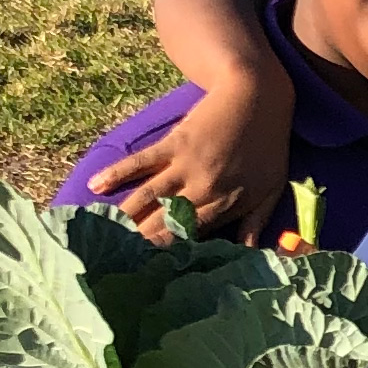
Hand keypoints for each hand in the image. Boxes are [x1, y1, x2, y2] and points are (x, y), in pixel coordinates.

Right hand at [87, 85, 296, 245]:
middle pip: (165, 222)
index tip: (147, 271)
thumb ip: (255, 225)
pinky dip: (117, 173)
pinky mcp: (173, 143)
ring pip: (148, 196)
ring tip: (103, 233)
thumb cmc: (269, 145)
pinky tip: (96, 186)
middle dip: (140, 242)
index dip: (168, 254)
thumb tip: (247, 257)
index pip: (191, 238)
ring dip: (124, 215)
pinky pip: (140, 162)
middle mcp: (202, 189)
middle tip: (116, 260)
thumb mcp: (271, 189)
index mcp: (226, 205)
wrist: (258, 95)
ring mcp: (185, 165)